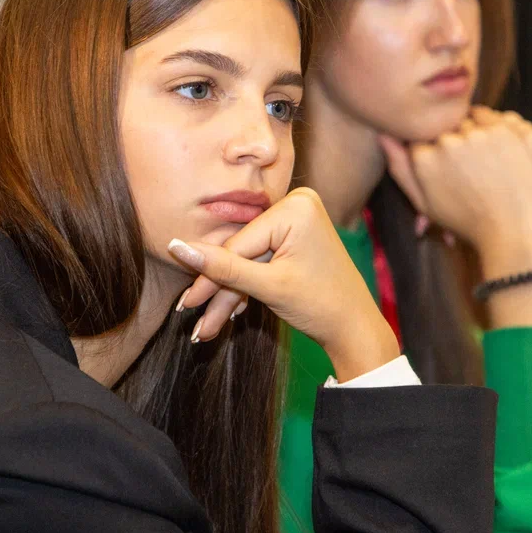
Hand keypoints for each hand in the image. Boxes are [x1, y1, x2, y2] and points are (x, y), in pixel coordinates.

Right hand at [168, 188, 399, 380]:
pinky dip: (249, 286)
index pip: (238, 244)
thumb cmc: (320, 305)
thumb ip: (222, 268)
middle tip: (195, 319)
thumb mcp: (268, 286)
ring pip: (249, 260)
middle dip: (220, 290)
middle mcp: (297, 204)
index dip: (209, 276)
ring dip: (230, 294)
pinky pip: (263, 260)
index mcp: (295, 207)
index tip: (186, 303)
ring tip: (209, 328)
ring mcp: (297, 220)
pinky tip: (233, 312)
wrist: (354, 328)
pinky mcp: (296, 236)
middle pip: (242, 251)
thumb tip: (177, 247)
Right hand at [378, 115, 531, 277]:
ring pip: (467, 119)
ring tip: (485, 160)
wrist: (510, 230)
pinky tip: (496, 149)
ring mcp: (476, 135)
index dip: (433, 149)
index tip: (447, 166)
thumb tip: (382, 134)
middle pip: (444, 127)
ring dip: (473, 131)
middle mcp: (447, 142)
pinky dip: (492, 127)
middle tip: (470, 167)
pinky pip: (491, 116)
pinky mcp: (503, 131)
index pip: (420, 136)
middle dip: (454, 140)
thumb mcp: (424, 202)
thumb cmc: (465, 220)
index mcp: (424, 158)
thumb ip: (400, 168)